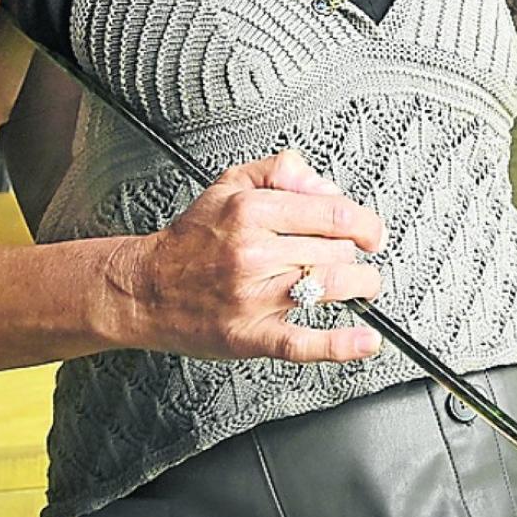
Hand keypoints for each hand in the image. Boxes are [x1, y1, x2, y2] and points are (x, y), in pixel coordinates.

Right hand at [104, 147, 387, 363]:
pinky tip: (366, 341)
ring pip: (330, 286)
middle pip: (336, 250)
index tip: (372, 232)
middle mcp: (253, 253)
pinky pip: (302, 343)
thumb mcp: (232, 183)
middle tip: (350, 258)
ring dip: (360, 286)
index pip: (334, 212)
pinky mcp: (249, 336)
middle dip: (353, 254)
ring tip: (362, 285)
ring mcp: (252, 297)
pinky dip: (340, 345)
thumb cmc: (192, 238)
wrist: (143, 288)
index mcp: (252, 212)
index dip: (365, 223)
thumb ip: (284, 170)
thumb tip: (328, 188)